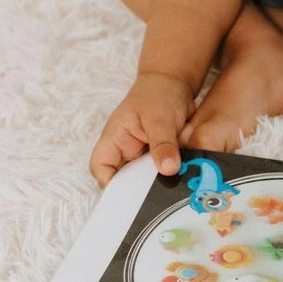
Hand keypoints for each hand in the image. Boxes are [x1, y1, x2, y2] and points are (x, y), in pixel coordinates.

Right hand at [89, 71, 193, 186]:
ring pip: (144, 179)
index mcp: (114, 139)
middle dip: (138, 191)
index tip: (130, 196)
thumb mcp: (160, 118)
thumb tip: (168, 170)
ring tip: (171, 191)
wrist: (175, 83)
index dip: (110, 184)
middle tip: (156, 198)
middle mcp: (125, 150)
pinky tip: (182, 181)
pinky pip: (161, 173)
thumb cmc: (158, 93)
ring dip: (157, 184)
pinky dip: (169, 177)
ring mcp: (142, 155)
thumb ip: (163, 144)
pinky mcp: (159, 158)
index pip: (100, 168)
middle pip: (123, 179)